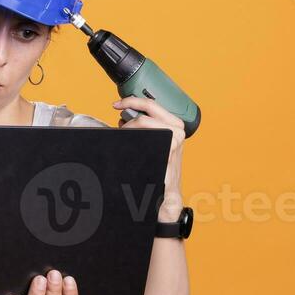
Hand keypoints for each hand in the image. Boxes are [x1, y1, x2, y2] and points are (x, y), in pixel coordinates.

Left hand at [115, 95, 185, 221]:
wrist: (166, 193)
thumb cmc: (159, 170)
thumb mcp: (155, 144)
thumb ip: (146, 130)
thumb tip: (123, 120)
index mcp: (175, 126)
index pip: (153, 104)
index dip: (133, 100)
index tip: (117, 104)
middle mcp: (177, 131)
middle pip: (147, 112)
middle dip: (129, 115)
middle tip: (118, 123)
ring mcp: (174, 141)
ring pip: (143, 123)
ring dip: (129, 128)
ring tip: (126, 136)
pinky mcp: (168, 151)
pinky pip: (143, 137)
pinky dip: (131, 137)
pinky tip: (129, 143)